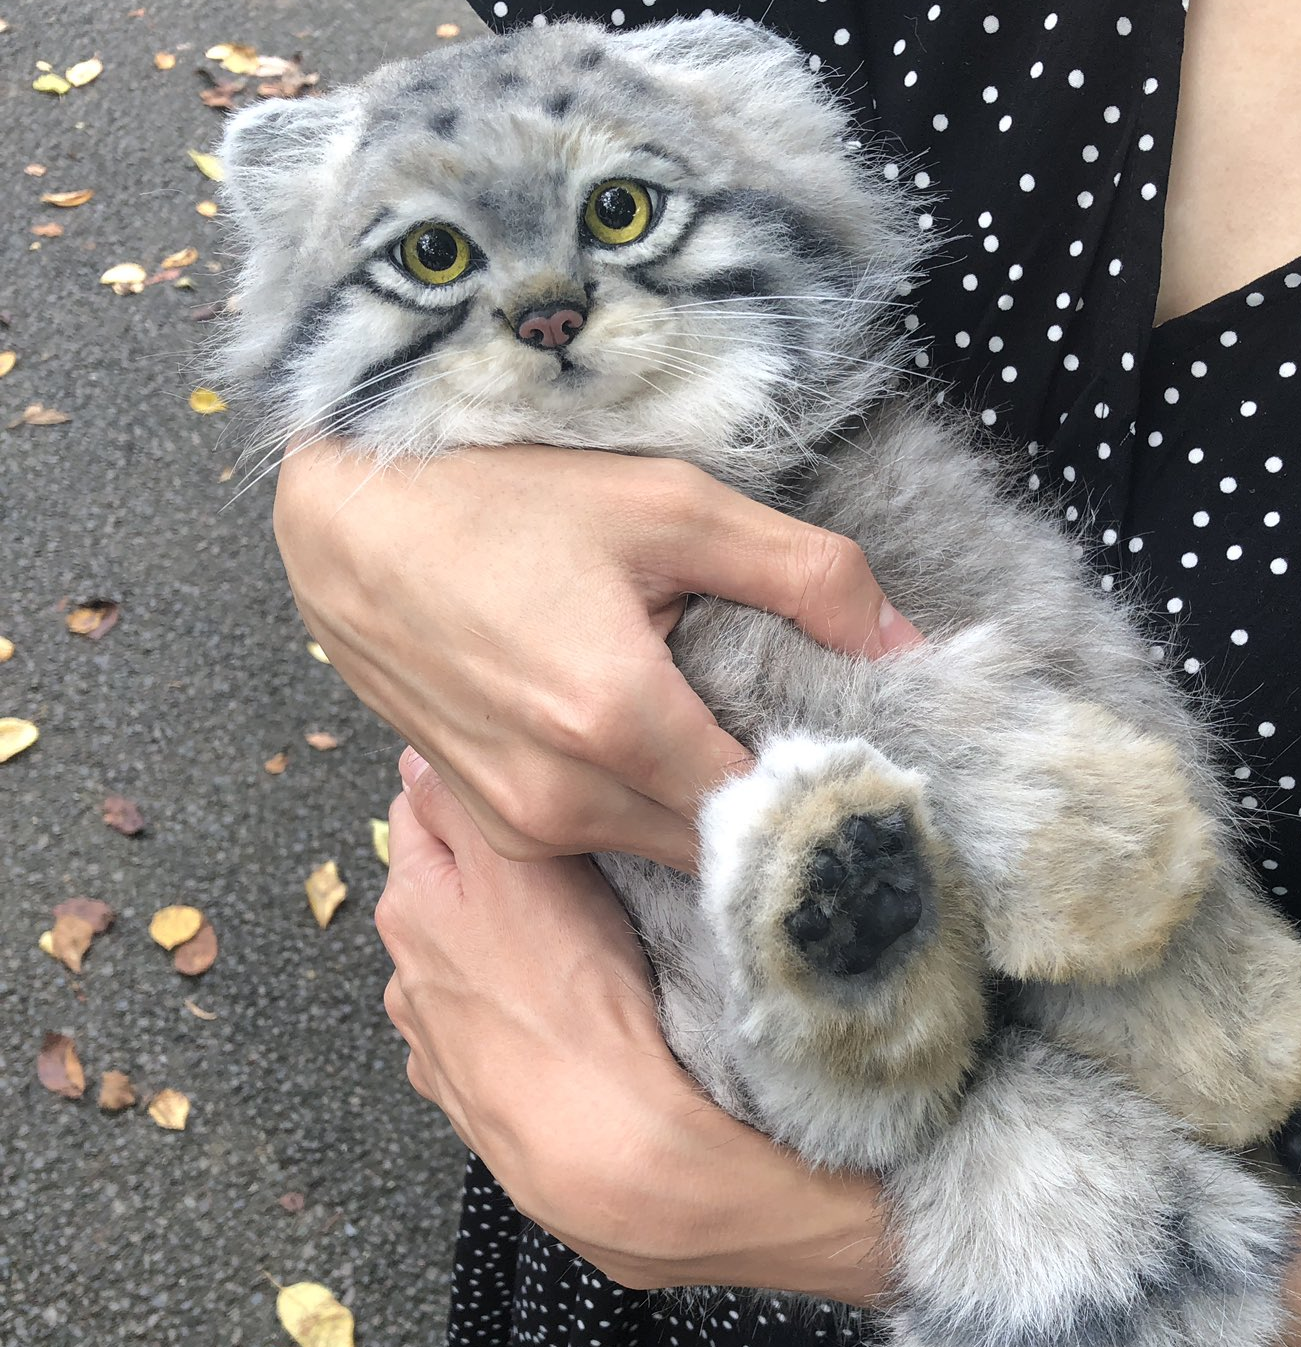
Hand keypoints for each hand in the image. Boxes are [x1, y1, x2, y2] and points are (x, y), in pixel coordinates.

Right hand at [274, 440, 920, 872]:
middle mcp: (566, 797)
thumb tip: (906, 643)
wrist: (349, 526)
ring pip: (663, 848)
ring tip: (723, 730)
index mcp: (618, 720)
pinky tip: (649, 742)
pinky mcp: (495, 827)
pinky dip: (641, 808)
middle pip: (720, 841)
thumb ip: (804, 573)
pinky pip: (603, 841)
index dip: (829, 789)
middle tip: (809, 740)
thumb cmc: (502, 497)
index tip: (869, 761)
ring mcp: (522, 824)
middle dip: (773, 804)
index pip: (771, 808)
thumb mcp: (669, 505)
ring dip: (705, 807)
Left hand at [376, 751, 894, 1301]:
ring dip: (508, 954)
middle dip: (494, 873)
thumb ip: (462, 803)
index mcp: (413, 910)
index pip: (424, 809)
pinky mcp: (482, 1108)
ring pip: (471, 970)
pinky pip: (496, 1041)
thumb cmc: (577, 1004)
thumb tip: (420, 755)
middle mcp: (408, 980)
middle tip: (570, 866)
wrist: (611, 1157)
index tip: (534, 785)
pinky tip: (567, 1025)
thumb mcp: (521, 868)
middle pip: (447, 892)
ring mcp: (439, 1052)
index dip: (478, 789)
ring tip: (581, 955)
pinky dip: (522, 1024)